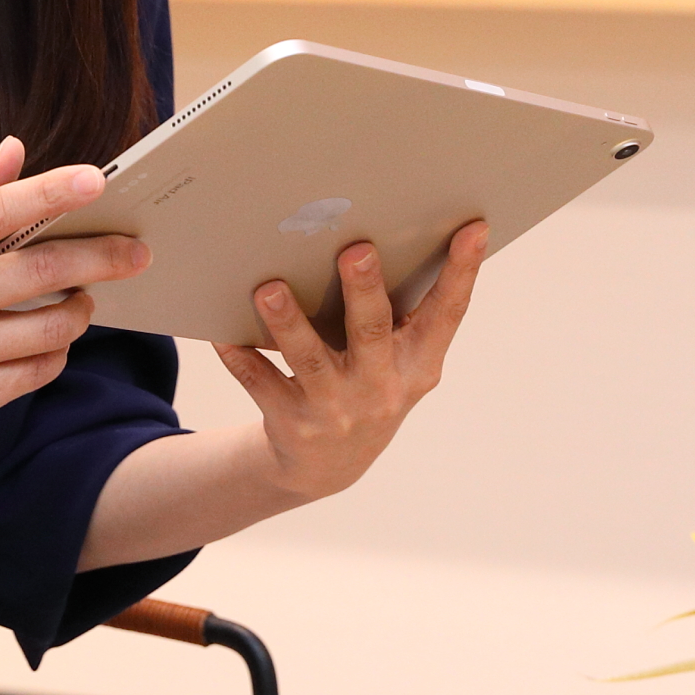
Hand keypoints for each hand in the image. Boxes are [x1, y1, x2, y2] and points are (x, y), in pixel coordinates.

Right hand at [0, 136, 149, 431]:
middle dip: (99, 258)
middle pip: (37, 272)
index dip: (49, 193)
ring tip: (84, 295)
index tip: (96, 180)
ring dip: (80, 308)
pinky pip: (38, 370)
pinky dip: (59, 349)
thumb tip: (16, 150)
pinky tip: (54, 334)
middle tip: (138, 251)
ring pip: (48, 329)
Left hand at [213, 221, 484, 502]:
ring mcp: (335, 409)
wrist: (330, 466)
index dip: (462, 272)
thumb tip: (387, 228)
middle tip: (357, 249)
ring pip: (310, 359)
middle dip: (365, 291)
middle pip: (373, 333)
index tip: (473, 228)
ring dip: (289, 323)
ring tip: (269, 288)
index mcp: (417, 364)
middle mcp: (381, 388)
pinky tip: (221, 334)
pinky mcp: (292, 423)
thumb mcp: (400, 362)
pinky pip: (261, 384)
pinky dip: (240, 359)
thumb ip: (402, 314)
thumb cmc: (370, 385)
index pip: (448, 314)